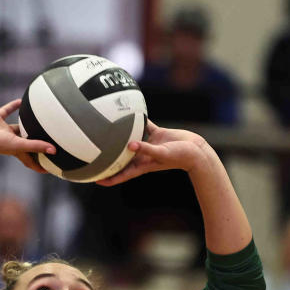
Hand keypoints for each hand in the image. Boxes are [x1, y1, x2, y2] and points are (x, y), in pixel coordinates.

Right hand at [0, 99, 54, 172]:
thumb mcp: (18, 145)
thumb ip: (36, 146)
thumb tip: (54, 151)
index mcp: (16, 149)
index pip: (31, 159)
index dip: (40, 164)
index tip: (50, 167)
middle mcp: (11, 140)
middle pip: (27, 141)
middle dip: (35, 141)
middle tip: (48, 139)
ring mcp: (2, 129)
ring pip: (18, 125)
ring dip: (26, 122)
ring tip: (37, 118)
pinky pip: (6, 111)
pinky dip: (13, 106)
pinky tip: (21, 101)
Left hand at [95, 121, 209, 185]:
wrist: (196, 151)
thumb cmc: (180, 157)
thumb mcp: (162, 154)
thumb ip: (146, 149)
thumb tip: (130, 145)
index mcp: (142, 165)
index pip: (121, 175)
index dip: (107, 177)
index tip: (94, 178)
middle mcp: (142, 156)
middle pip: (121, 158)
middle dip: (109, 158)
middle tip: (93, 153)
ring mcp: (149, 145)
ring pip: (130, 140)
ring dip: (120, 136)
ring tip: (107, 130)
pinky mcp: (156, 134)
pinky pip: (143, 126)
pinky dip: (136, 120)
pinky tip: (129, 112)